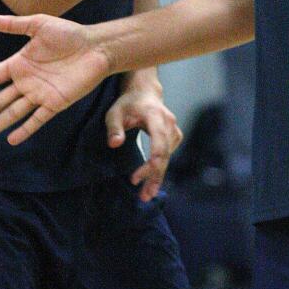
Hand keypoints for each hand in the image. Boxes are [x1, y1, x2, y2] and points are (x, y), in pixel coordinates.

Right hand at [0, 13, 109, 144]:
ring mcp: (40, 94)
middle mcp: (27, 81)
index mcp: (20, 64)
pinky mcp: (55, 103)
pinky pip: (37, 119)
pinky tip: (11, 139)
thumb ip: (13, 25)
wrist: (96, 47)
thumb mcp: (38, 25)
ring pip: (13, 113)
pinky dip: (25, 129)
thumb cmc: (70, 34)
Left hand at [106, 80, 182, 201]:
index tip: (134, 179)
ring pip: (168, 157)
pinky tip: (152, 178)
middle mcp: (169, 123)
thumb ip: (114, 127)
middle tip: (145, 197)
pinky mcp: (174, 135)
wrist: (144, 91)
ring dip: (158, 175)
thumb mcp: (114, 112)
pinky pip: (168, 154)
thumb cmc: (128, 103)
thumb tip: (114, 144)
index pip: (159, 145)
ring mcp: (174, 129)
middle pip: (165, 155)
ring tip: (147, 193)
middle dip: (155, 177)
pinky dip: (161, 167)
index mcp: (155, 116)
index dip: (149, 165)